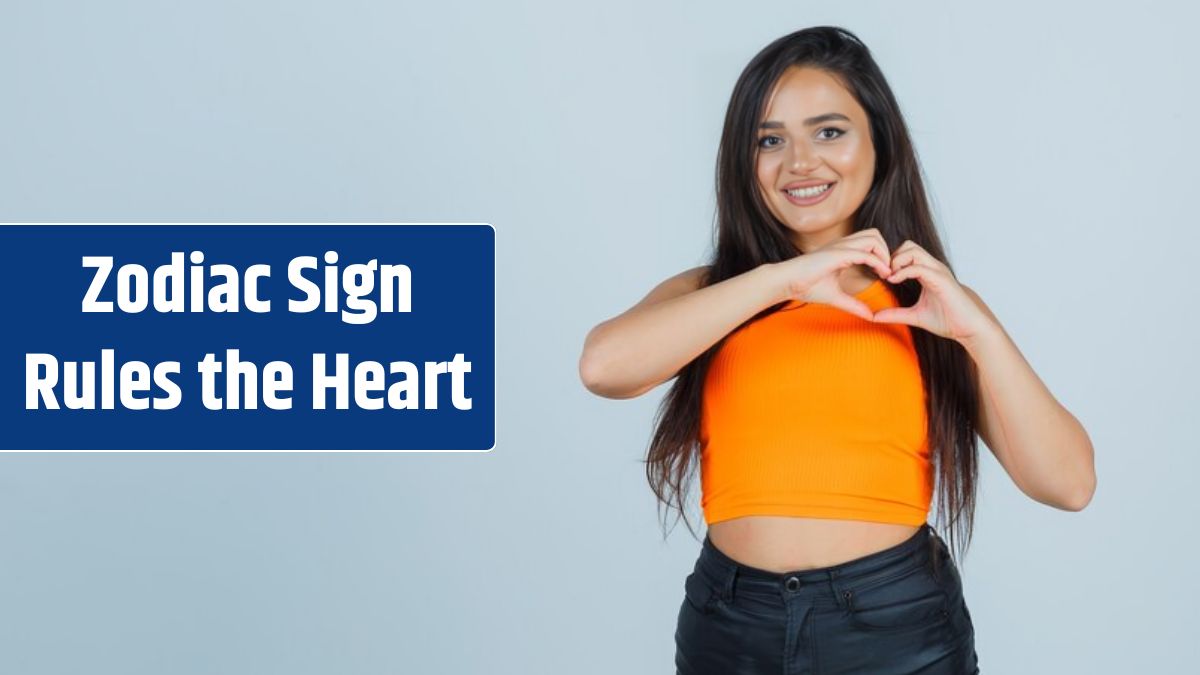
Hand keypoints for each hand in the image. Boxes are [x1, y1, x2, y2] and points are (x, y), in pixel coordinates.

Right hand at [777, 228, 894, 320]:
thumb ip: (853, 305)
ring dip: (884, 254)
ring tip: (885, 272)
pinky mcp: (838, 254)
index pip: (869, 242)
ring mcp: (841, 247)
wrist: (787, 282)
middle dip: (886, 250)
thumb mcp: (836, 297)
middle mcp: (843, 245)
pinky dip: (878, 263)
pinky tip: (881, 275)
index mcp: (842, 251)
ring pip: (873, 238)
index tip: (884, 274)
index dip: (881, 256)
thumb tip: (869, 316)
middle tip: (887, 271)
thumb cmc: (806, 286)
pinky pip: (866, 253)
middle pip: (875, 234)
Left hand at [872, 240, 993, 342]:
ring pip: (912, 250)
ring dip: (896, 261)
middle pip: (908, 245)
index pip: (906, 253)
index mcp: (927, 273)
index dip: (890, 261)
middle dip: (891, 256)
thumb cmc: (948, 321)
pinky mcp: (941, 279)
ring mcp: (938, 271)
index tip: (880, 276)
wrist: (969, 328)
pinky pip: (918, 267)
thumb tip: (874, 317)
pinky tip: (894, 281)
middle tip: (883, 275)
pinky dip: (903, 271)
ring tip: (889, 278)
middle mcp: (933, 268)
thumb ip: (895, 314)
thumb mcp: (914, 316)